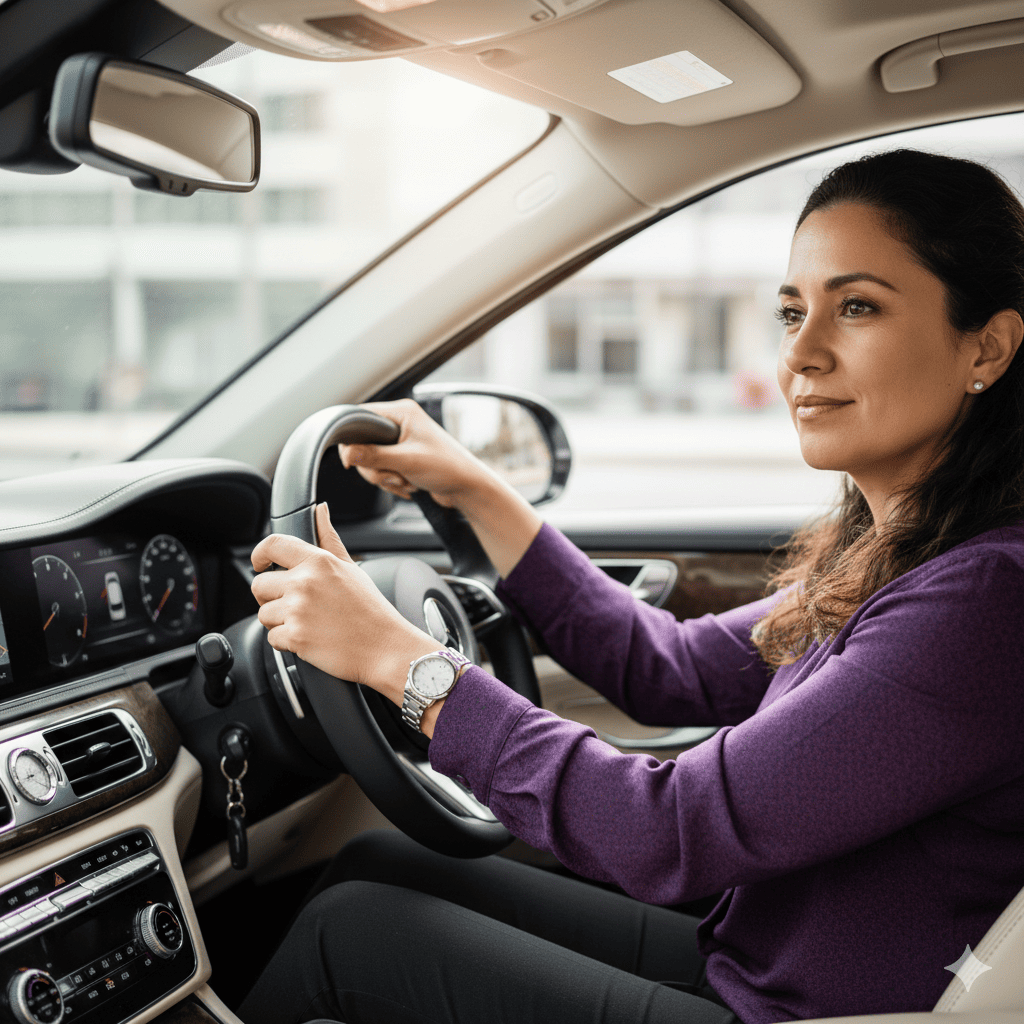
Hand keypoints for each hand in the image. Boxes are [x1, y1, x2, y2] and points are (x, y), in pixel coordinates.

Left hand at [250, 503, 436, 702]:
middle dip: (271, 596)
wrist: (385, 648)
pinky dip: (287, 642)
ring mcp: (298, 610)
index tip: (259, 563)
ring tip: (308, 623)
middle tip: (294, 604)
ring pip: (263, 614)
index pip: (272, 545)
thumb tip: (320, 510)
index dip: (259, 554)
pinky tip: (310, 638)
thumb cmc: (371, 610)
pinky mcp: (295, 637)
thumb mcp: (351, 567)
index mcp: (318, 561)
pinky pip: (272, 638)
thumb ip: (329, 538)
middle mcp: (304, 583)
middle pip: (259, 585)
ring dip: (279, 621)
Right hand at [339, 398, 494, 508]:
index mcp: (402, 412)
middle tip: (394, 475)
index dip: (352, 439)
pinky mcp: (402, 457)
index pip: (360, 417)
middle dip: (375, 467)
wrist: (467, 487)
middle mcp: (399, 423)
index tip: (351, 460)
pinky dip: (392, 481)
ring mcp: (400, 441)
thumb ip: (374, 456)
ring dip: (385, 477)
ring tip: (406, 481)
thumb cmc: (448, 467)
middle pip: (362, 444)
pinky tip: (409, 484)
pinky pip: (382, 470)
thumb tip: (347, 453)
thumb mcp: (407, 461)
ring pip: (370, 461)